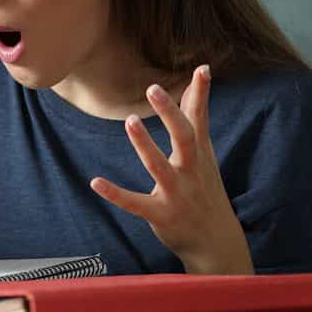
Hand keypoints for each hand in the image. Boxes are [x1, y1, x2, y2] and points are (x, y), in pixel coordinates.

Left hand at [89, 65, 253, 274]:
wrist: (216, 243)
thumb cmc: (206, 190)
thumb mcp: (205, 155)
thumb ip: (197, 118)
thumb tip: (196, 80)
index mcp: (200, 155)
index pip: (200, 119)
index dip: (200, 94)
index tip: (201, 68)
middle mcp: (191, 171)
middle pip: (184, 138)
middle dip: (170, 114)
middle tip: (153, 88)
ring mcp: (177, 194)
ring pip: (160, 167)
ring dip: (145, 144)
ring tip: (130, 120)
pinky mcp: (161, 215)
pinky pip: (135, 203)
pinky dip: (115, 193)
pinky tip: (95, 181)